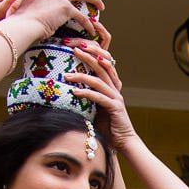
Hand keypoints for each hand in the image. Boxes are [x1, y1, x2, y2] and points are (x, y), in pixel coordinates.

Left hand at [64, 33, 137, 148]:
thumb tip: (66, 89)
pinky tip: (75, 91)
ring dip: (82, 76)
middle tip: (73, 48)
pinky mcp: (115, 108)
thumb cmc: (106, 126)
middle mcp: (115, 89)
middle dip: (88, 56)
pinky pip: (99, 97)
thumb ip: (85, 96)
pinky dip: (87, 93)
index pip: (102, 64)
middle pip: (102, 66)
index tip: (76, 46)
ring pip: (99, 80)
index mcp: (110, 86)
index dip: (92, 53)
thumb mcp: (94, 107)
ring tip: (68, 74)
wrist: (123, 142)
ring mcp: (116, 97)